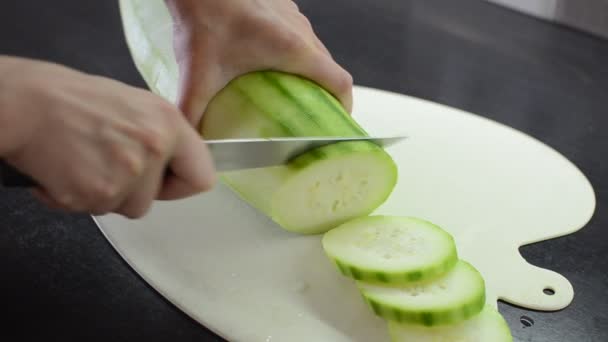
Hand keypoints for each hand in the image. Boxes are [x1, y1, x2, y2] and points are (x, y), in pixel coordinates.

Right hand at [0, 57, 215, 217]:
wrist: (26, 104)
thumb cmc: (74, 101)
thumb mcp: (135, 105)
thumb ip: (163, 136)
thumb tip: (180, 165)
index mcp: (168, 123)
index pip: (203, 177)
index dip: (181, 185)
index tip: (165, 182)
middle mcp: (154, 147)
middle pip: (154, 200)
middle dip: (132, 190)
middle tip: (106, 163)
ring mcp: (127, 172)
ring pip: (126, 208)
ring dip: (105, 194)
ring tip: (85, 162)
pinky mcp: (97, 192)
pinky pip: (95, 211)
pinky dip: (77, 198)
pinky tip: (67, 170)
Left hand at [165, 0, 353, 124]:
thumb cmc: (206, 14)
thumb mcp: (199, 73)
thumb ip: (192, 110)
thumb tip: (192, 138)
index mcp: (294, 50)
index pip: (340, 82)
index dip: (345, 105)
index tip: (336, 121)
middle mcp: (301, 31)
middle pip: (329, 68)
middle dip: (325, 93)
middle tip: (310, 114)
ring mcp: (293, 17)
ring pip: (314, 50)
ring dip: (309, 72)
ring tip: (290, 93)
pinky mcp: (281, 8)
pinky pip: (299, 36)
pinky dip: (294, 54)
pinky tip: (267, 64)